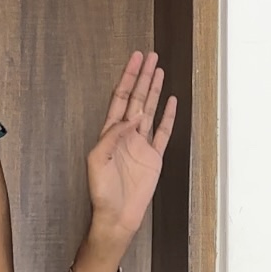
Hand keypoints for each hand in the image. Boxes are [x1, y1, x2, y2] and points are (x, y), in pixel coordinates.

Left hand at [86, 49, 177, 251]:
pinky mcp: (154, 157)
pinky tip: (172, 101)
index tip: (135, 59)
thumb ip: (112, 137)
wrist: (117, 215)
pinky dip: (169, 116)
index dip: (128, 78)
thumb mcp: (98, 161)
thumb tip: (132, 118)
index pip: (121, 98)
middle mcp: (126, 135)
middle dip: (143, 76)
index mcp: (110, 133)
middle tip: (151, 56)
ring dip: (155, 90)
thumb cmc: (102, 192)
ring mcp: (141, 144)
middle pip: (137, 98)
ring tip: (160, 70)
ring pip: (151, 110)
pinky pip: (163, 131)